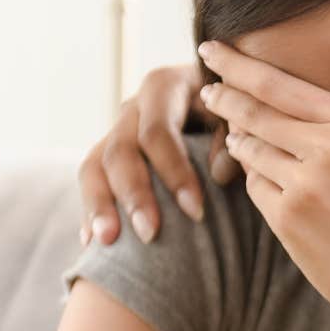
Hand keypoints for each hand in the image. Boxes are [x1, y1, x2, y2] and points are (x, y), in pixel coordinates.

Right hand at [77, 61, 240, 245]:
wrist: (218, 95)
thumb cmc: (233, 107)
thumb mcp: (238, 114)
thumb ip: (232, 138)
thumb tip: (219, 175)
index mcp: (165, 87)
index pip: (158, 132)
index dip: (174, 172)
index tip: (196, 212)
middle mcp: (133, 107)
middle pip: (120, 151)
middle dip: (134, 195)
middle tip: (150, 234)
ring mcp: (116, 131)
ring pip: (94, 166)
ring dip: (98, 206)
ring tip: (106, 241)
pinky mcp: (108, 154)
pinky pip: (90, 182)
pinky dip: (90, 211)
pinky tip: (91, 242)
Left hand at [195, 40, 329, 330]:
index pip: (281, 83)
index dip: (238, 65)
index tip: (213, 49)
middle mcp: (328, 147)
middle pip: (254, 110)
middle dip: (224, 96)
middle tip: (206, 89)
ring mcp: (304, 184)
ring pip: (249, 148)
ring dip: (238, 139)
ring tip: (236, 134)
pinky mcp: (286, 219)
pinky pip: (254, 186)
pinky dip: (254, 178)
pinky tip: (263, 177)